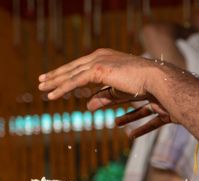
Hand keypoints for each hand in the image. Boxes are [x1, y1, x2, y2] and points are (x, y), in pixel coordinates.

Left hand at [38, 49, 172, 137]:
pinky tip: (52, 96)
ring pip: (70, 74)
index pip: (81, 66)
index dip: (67, 73)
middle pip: (72, 67)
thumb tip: (87, 106)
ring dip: (55, 82)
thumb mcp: (118, 92)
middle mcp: (99, 56)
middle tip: (41, 81)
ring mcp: (97, 61)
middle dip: (56, 75)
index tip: (54, 80)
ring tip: (42, 88)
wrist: (156, 80)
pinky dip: (62, 89)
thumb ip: (102, 97)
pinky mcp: (97, 70)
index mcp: (105, 57)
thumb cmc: (144, 86)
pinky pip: (75, 81)